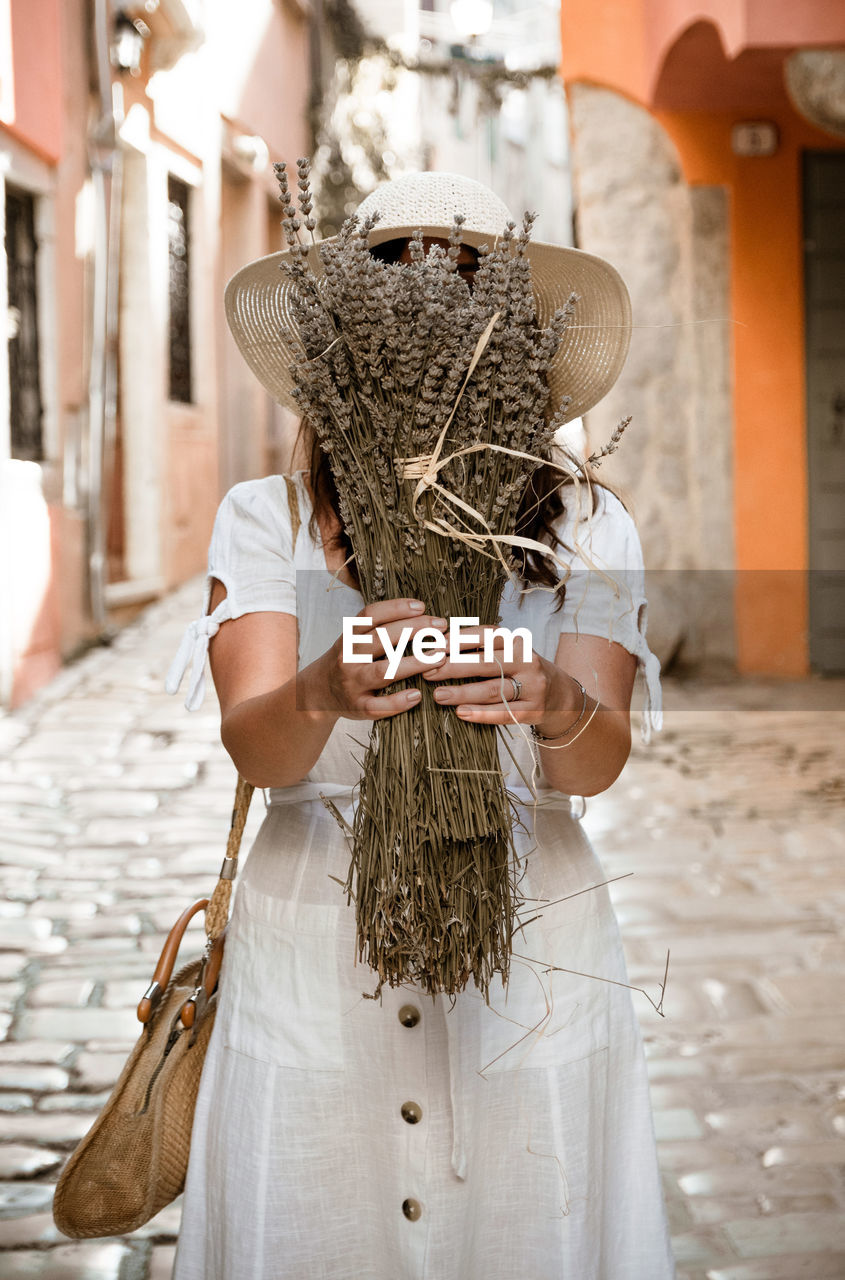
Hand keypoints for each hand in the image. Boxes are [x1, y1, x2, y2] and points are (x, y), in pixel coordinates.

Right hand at [321, 598, 446, 720]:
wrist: (317, 694)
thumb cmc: (346, 662)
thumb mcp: (353, 641)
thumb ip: (378, 629)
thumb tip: (419, 614)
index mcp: (348, 638)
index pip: (370, 615)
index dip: (395, 608)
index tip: (421, 606)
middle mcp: (348, 658)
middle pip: (381, 638)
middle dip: (413, 630)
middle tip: (440, 626)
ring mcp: (352, 683)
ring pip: (383, 671)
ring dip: (413, 663)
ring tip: (439, 657)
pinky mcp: (358, 707)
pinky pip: (379, 706)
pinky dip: (398, 701)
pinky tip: (417, 695)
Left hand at [421, 624, 580, 729]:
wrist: (560, 695)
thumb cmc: (522, 670)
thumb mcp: (507, 652)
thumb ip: (480, 647)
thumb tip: (439, 644)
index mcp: (517, 642)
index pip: (487, 636)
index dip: (459, 640)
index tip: (435, 647)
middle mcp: (527, 661)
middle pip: (486, 663)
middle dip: (454, 667)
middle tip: (428, 672)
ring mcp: (533, 687)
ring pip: (493, 689)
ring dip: (463, 692)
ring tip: (439, 695)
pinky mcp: (534, 710)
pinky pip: (504, 713)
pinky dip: (481, 714)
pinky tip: (461, 713)